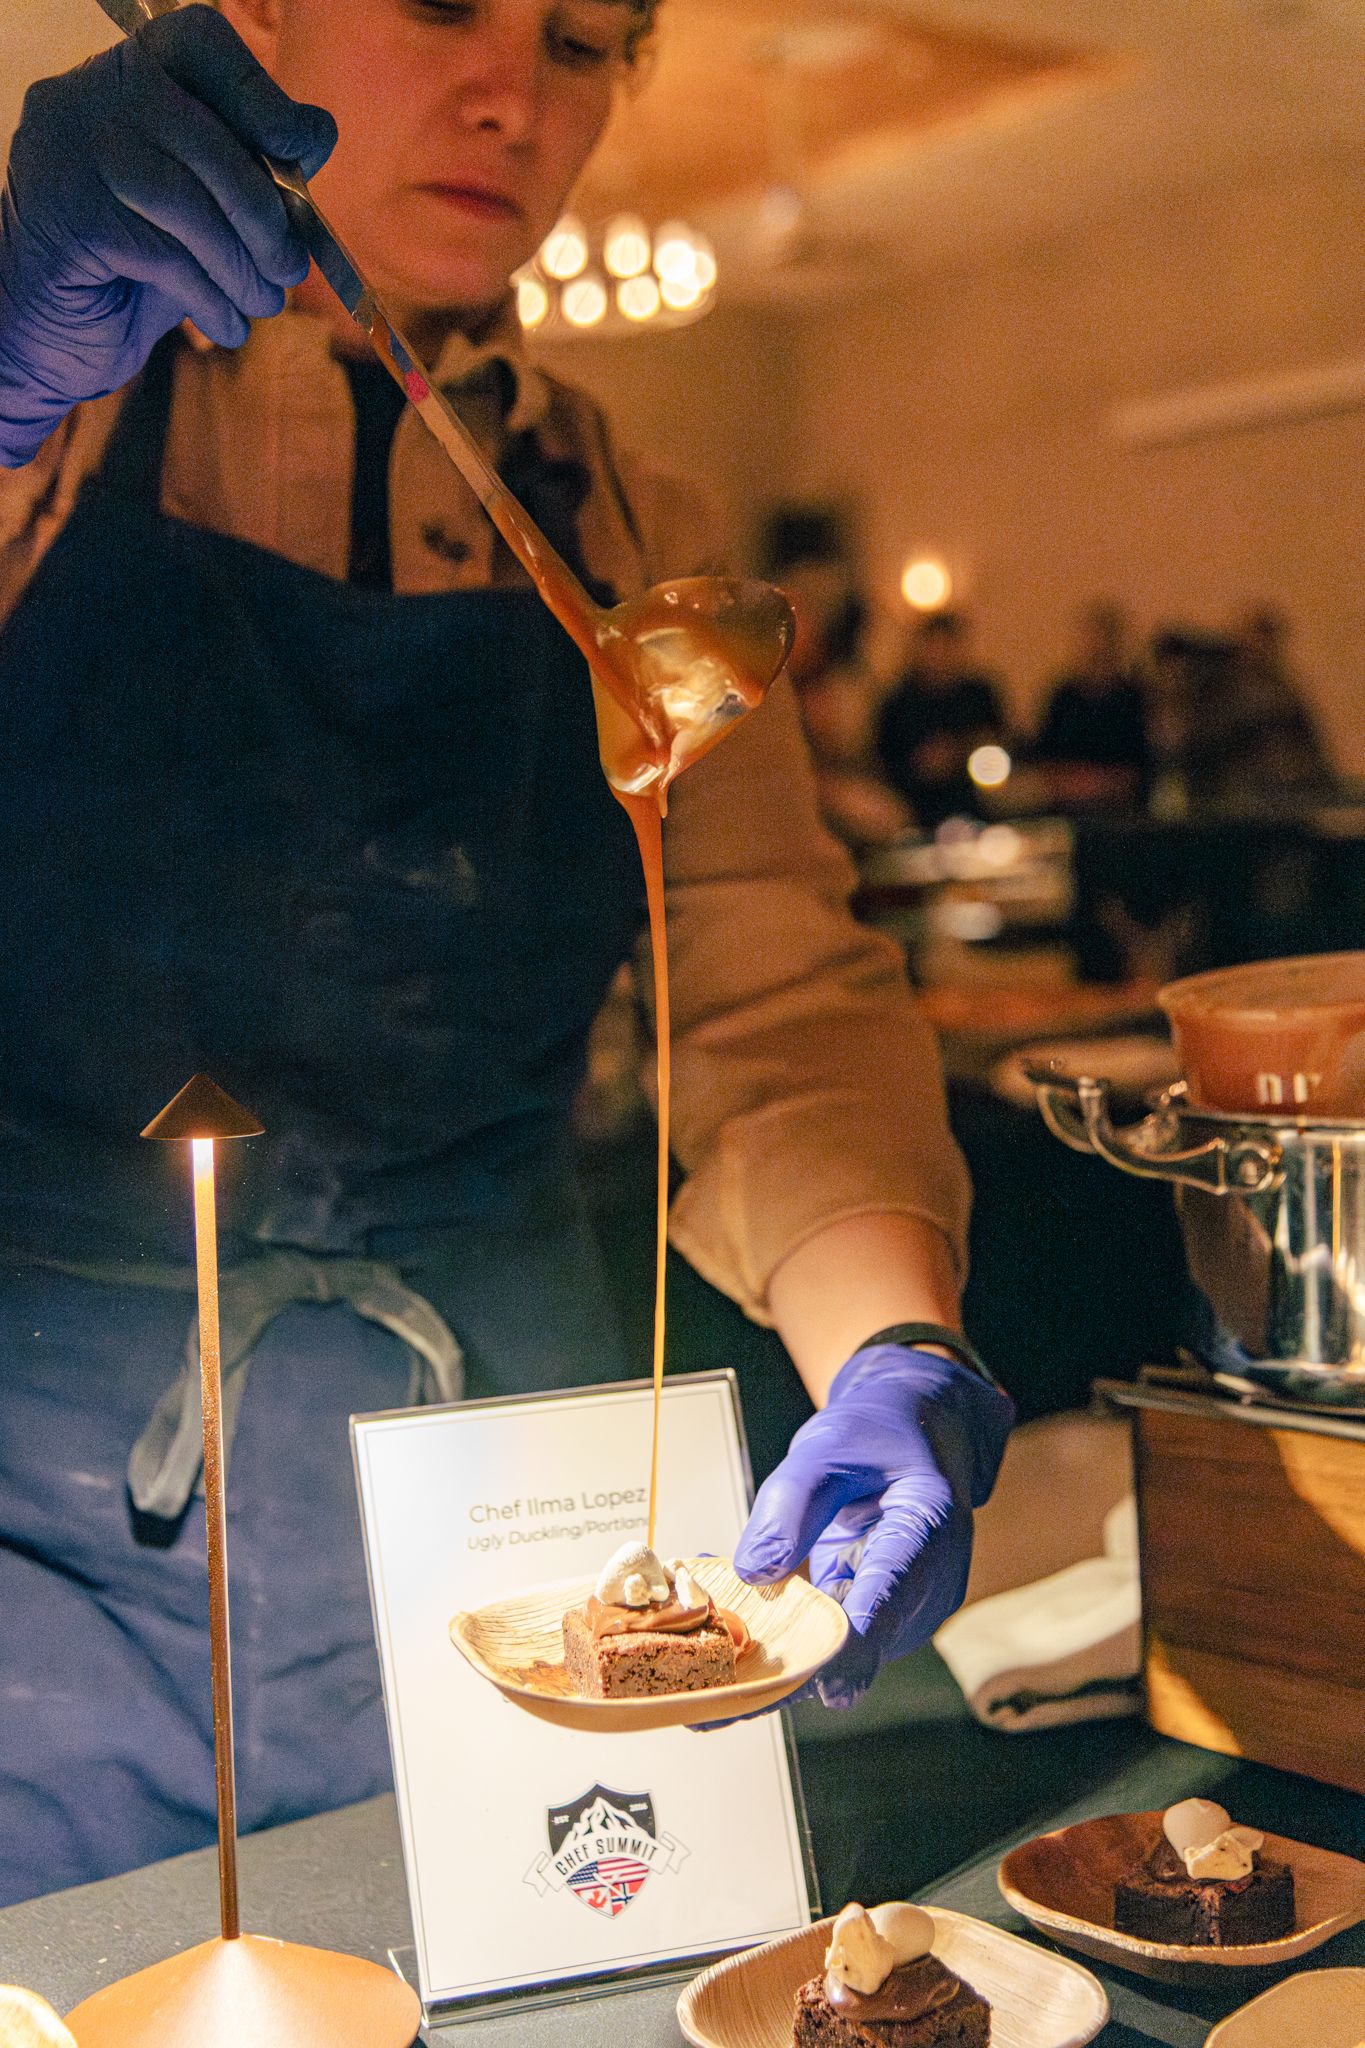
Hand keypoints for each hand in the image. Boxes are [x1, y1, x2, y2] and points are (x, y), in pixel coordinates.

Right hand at [0, 5, 335, 464]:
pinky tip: (226, 324)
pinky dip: (209, 296)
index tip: (300, 148)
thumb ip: (252, 170)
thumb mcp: (204, 215)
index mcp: (130, 74)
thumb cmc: (138, 272)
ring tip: (263, 303)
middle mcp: (89, 96)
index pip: (198, 41)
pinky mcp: (65, 216)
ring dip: (241, 266)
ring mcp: (67, 152)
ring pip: (185, 201)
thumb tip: (316, 131)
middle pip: (204, 136)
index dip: (259, 92)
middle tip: (292, 269)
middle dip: (264, 213)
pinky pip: (161, 254)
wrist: (54, 338)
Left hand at [734, 1345, 1013, 1707]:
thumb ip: (791, 1507)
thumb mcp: (827, 1448)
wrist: (909, 1436)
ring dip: (769, 1663)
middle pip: (856, 1647)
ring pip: (836, 1656)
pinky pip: (824, 1640)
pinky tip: (717, 1632)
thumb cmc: (875, 1434)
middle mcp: (927, 1584)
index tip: (811, 1681)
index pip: (889, 1596)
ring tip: (692, 1665)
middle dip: (783, 1676)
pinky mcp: (873, 1620)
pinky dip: (774, 1640)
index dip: (849, 1646)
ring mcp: (903, 1610)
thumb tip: (753, 1573)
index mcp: (928, 1528)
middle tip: (707, 1702)